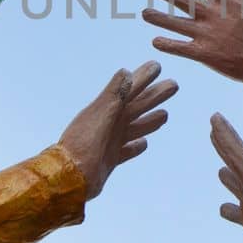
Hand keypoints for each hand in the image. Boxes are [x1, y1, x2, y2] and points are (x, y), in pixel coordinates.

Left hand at [59, 61, 177, 198]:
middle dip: (156, 95)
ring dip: (150, 120)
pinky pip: (127, 150)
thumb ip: (114, 95)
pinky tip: (144, 143)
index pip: (131, 88)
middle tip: (173, 85)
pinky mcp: (110, 159)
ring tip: (165, 114)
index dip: (144, 76)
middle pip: (139, 105)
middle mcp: (112, 123)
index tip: (157, 65)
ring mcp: (111, 141)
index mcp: (110, 109)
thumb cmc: (83, 144)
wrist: (68, 177)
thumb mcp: (100, 115)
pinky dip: (136, 146)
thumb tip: (127, 72)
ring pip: (137, 126)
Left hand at [140, 0, 242, 83]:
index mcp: (224, 2)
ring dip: (159, 18)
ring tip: (144, 14)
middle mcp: (212, 16)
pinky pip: (182, 48)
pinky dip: (168, 45)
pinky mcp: (206, 54)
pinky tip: (155, 41)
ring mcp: (207, 35)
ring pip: (177, 24)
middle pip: (182, 0)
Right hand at [210, 113, 242, 242]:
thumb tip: (215, 116)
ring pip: (235, 186)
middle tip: (221, 143)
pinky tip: (225, 208)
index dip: (223, 135)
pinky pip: (234, 213)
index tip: (215, 120)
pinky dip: (228, 210)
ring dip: (230, 181)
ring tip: (224, 173)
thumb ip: (229, 143)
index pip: (233, 147)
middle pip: (235, 164)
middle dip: (229, 155)